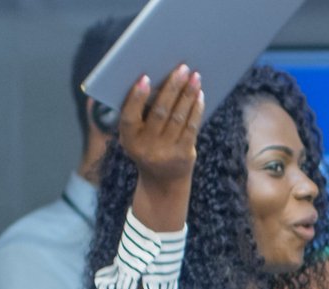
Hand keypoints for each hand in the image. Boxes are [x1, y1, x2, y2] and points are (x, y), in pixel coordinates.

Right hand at [118, 65, 204, 188]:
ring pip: (179, 117)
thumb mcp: (136, 136)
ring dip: (188, 94)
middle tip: (182, 68)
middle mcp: (146, 147)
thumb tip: (157, 79)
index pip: (129, 117)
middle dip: (172, 87)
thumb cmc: (147, 146)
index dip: (136, 98)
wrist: (163, 181)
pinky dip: (196, 109)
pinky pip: (191, 127)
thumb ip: (140, 114)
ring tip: (195, 77)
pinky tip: (199, 95)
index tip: (145, 78)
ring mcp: (166, 153)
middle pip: (160, 112)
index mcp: (129, 139)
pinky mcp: (184, 155)